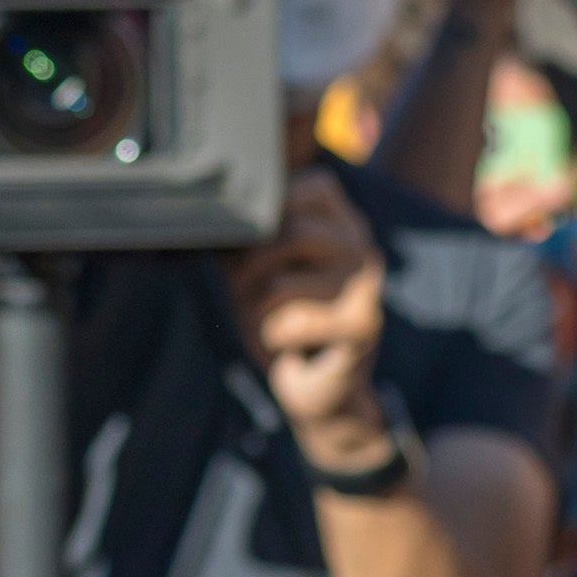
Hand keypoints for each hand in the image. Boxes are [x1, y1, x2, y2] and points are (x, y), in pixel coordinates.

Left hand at [224, 173, 390, 465]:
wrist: (321, 390)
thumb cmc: (283, 321)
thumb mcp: (257, 271)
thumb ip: (247, 238)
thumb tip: (209, 215)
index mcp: (343, 223)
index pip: (309, 186)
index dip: (267, 214)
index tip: (246, 244)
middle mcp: (362, 246)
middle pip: (289, 233)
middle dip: (248, 267)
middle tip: (239, 291)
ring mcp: (367, 286)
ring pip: (282, 281)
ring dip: (254, 307)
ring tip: (260, 320)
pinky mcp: (362, 326)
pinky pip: (289, 323)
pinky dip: (271, 338)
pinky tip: (284, 345)